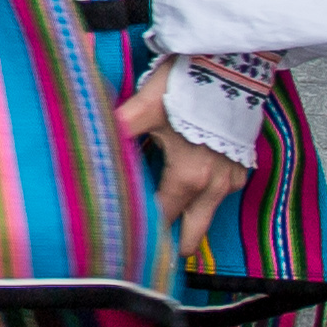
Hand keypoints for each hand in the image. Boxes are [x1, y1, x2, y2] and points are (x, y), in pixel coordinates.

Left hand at [123, 63, 250, 269]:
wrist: (233, 62)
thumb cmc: (188, 83)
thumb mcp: (145, 107)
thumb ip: (115, 131)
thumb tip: (83, 144)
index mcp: (188, 178)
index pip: (162, 218)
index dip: (144, 234)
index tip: (131, 251)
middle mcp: (214, 185)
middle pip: (194, 231)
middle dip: (177, 247)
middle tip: (159, 265)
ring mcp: (233, 176)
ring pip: (209, 212)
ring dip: (192, 222)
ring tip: (173, 236)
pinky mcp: (243, 163)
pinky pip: (222, 192)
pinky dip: (206, 200)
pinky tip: (193, 197)